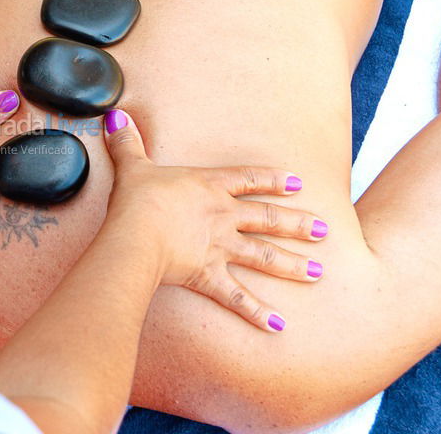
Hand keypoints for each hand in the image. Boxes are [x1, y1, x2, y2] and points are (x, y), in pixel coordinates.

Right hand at [100, 110, 326, 332]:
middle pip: (268, 219)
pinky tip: (277, 325)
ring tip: (317, 273)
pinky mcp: (209, 276)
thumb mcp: (133, 166)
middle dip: (297, 224)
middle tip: (324, 230)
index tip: (297, 183)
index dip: (272, 180)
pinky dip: (256, 312)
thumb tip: (115, 116)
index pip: (248, 179)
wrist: (138, 234)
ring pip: (264, 256)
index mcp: (209, 187)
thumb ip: (128, 142)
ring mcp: (221, 247)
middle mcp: (223, 217)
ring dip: (292, 265)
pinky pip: (237, 297)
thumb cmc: (137, 200)